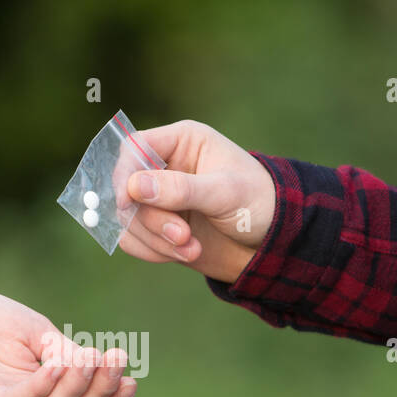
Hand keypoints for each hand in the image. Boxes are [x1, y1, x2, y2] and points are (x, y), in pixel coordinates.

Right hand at [118, 120, 275, 283]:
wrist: (272, 243)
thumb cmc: (258, 203)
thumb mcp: (225, 193)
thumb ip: (181, 189)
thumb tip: (135, 186)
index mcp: (181, 142)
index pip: (133, 148)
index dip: (124, 175)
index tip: (128, 203)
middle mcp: (165, 167)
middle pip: (128, 189)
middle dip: (151, 220)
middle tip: (183, 236)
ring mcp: (159, 199)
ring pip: (128, 219)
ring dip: (155, 240)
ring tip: (191, 249)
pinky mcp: (157, 227)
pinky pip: (133, 240)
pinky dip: (154, 251)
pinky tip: (185, 254)